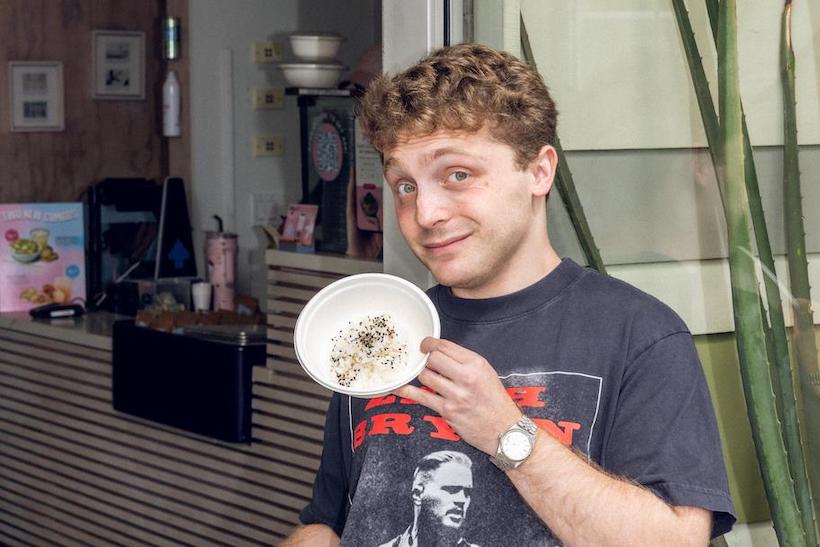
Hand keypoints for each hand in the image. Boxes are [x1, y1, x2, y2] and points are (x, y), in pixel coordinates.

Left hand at [394, 337, 522, 454]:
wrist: (504, 430)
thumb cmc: (495, 400)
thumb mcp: (486, 373)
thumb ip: (464, 361)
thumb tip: (440, 353)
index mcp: (476, 364)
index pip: (445, 346)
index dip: (429, 343)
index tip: (424, 345)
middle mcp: (466, 377)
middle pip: (433, 359)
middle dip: (425, 359)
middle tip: (423, 361)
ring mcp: (456, 395)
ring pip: (425, 376)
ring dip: (421, 375)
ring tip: (424, 376)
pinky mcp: (447, 411)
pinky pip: (421, 397)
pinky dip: (407, 391)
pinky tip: (398, 388)